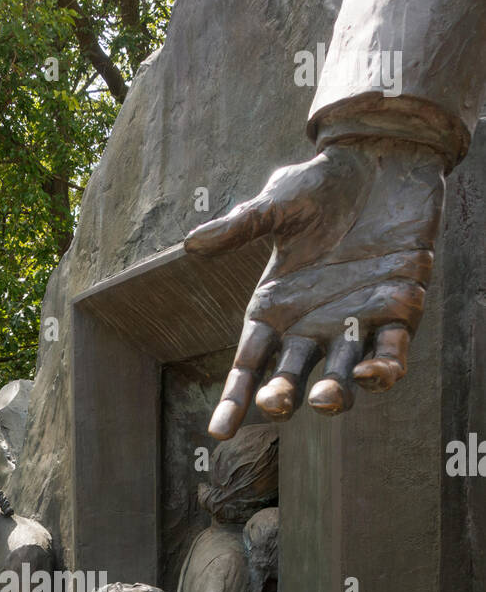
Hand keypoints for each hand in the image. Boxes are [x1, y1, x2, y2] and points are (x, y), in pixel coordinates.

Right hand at [185, 139, 444, 437]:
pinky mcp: (397, 308)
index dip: (234, 399)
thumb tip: (193, 244)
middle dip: (281, 396)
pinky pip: (392, 350)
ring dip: (334, 393)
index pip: (248, 364)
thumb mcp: (279, 201)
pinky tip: (373, 373)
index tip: (220, 431)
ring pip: (341, 374)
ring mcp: (354, 321)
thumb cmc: (325, 182)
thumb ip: (241, 226)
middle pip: (289, 376)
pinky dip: (385, 367)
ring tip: (325, 398)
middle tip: (275, 403)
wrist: (385, 159)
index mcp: (274, 308)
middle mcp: (310, 325)